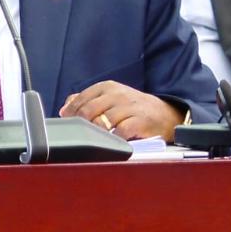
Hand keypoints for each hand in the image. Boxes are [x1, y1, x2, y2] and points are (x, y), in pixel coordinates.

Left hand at [58, 80, 184, 141]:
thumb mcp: (110, 98)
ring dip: (93, 133)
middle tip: (77, 134)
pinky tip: (109, 143)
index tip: (66, 123)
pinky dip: (112, 139)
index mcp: (107, 87)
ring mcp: (128, 107)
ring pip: (101, 121)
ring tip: (91, 140)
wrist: (166, 114)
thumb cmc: (133, 108)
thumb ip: (87, 100)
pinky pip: (120, 132)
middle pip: (88, 110)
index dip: (70, 112)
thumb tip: (65, 108)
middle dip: (79, 124)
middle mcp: (117, 95)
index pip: (81, 99)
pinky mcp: (139, 121)